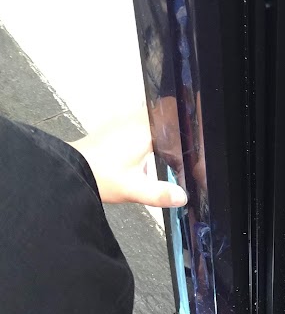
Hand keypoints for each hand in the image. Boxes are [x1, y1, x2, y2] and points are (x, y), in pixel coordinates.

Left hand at [72, 106, 186, 206]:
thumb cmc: (97, 175)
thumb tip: (180, 197)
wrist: (69, 168)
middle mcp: (133, 120)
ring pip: (149, 120)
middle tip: (176, 152)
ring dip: (156, 134)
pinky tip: (140, 156)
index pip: (172, 117)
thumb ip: (160, 194)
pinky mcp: (113, 127)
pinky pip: (136, 125)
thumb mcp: (133, 189)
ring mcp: (121, 121)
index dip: (182, 129)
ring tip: (162, 153)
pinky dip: (143, 137)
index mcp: (144, 130)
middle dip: (171, 133)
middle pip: (162, 117)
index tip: (187, 142)